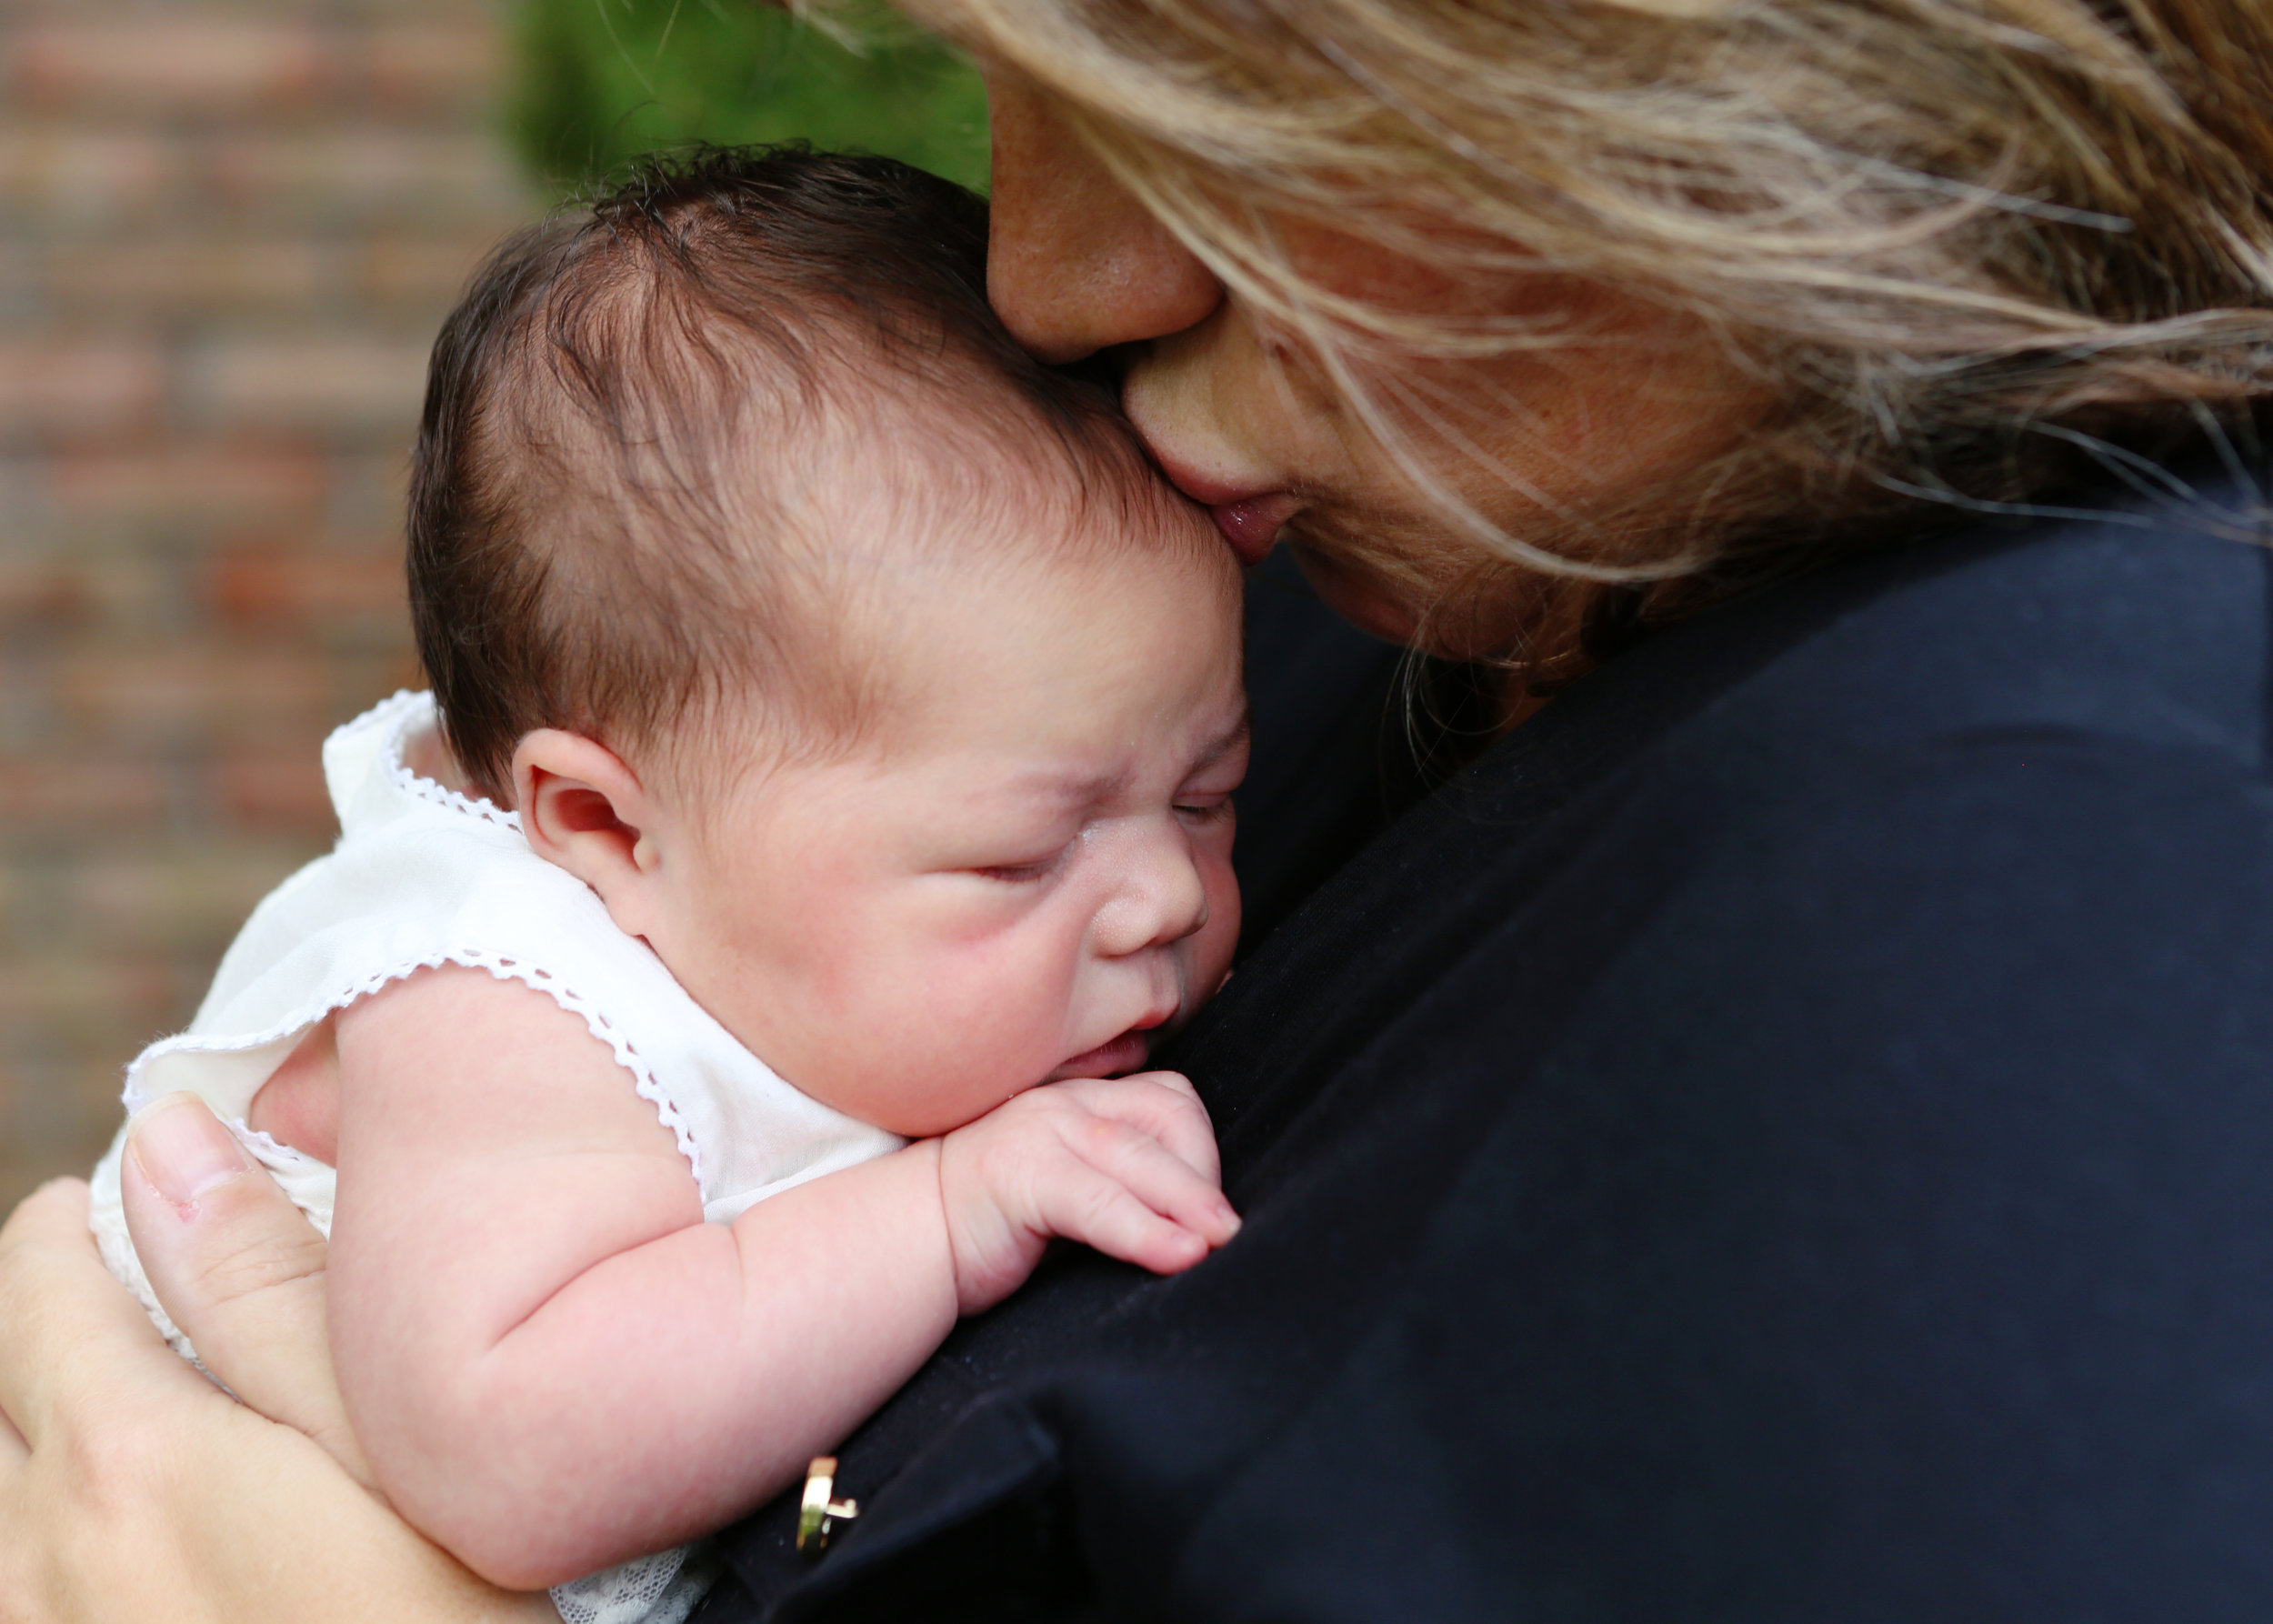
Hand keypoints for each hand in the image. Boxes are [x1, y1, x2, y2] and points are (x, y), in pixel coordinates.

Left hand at [0, 1096, 551, 1622]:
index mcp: (128, 1459)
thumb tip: (163, 1146)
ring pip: (2, 1499)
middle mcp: (46, 1556)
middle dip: (44, 1323)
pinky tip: (133, 1536)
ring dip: (44, 1435)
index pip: (41, 1286)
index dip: (68, 1225)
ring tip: (139, 1423)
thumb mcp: (394, 1446)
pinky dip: (48, 1528)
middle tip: (130, 1298)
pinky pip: (22, 1582)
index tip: (99, 1198)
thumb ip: (268, 1293)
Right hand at [937, 1069, 1239, 1313]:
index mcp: (1083, 1102)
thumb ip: (1123, 1187)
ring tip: (1221, 1241)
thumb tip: (1205, 1226)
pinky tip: (1178, 1255)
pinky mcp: (1019, 1175)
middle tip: (1228, 1234)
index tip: (1208, 1212)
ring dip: (1189, 1199)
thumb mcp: (1071, 1192)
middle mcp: (1066, 1104)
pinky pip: (1098, 1200)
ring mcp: (1040, 1132)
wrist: (903, 1238)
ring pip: (1136, 1156)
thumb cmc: (995, 1226)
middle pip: (1164, 1120)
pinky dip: (1145, 1230)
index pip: (1170, 1101)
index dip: (1201, 1152)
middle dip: (1204, 1179)